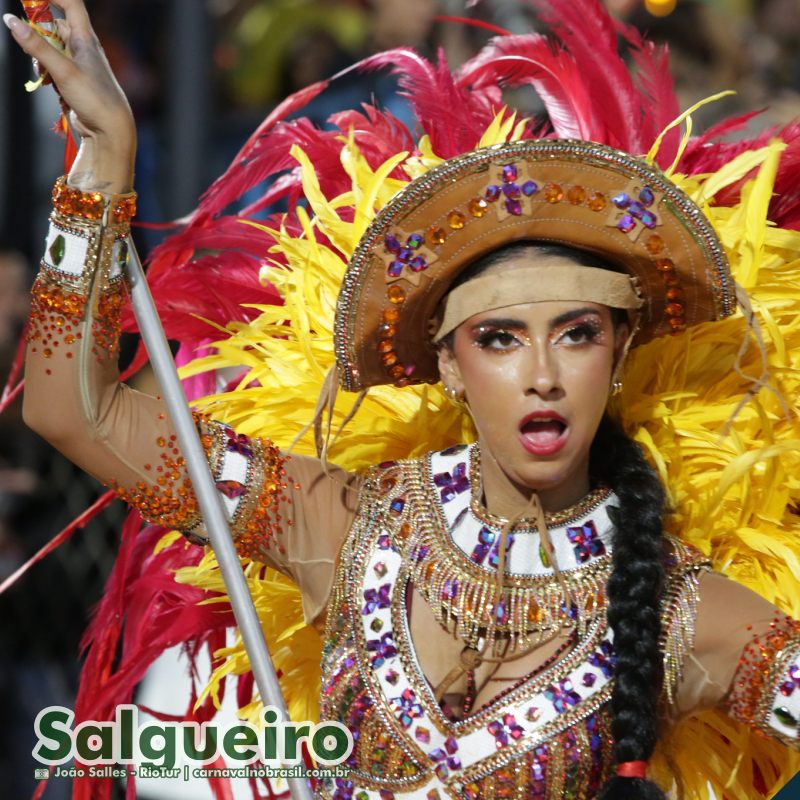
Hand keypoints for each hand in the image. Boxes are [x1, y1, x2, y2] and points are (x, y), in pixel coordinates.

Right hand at [4, 0, 135, 192]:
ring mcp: (79, 66)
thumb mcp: (62, 70)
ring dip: (41, 58)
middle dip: (39, 34)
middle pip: (56, 27)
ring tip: (45, 76)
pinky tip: (51, 87)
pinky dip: (47, 74)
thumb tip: (11, 20)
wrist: (110, 131)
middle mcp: (84, 50)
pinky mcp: (74, 82)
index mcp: (86, 40)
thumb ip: (36, 46)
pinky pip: (54, 69)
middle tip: (28, 45)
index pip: (71, 4)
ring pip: (52, 50)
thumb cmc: (94, 99)